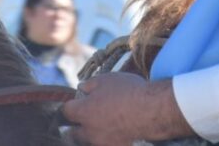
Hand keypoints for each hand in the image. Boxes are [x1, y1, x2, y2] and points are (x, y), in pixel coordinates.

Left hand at [62, 73, 191, 145]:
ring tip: (99, 128)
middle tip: (81, 122)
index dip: (70, 106)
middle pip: (72, 134)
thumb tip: (81, 88)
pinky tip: (114, 134)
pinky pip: (105, 145)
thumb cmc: (129, 92)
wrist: (152, 112)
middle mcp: (89, 131)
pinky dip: (106, 141)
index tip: (75, 103)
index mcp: (84, 112)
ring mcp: (102, 143)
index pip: (66, 111)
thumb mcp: (107, 79)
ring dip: (90, 136)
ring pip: (88, 142)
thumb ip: (89, 85)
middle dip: (74, 129)